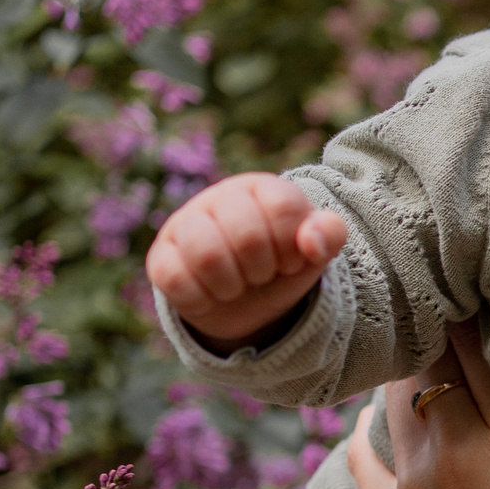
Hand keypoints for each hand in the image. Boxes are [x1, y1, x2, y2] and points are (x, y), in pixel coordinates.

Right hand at [146, 175, 349, 351]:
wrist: (244, 300)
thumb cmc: (281, 266)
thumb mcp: (314, 253)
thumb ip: (329, 235)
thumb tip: (312, 242)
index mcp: (261, 188)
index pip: (283, 206)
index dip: (292, 245)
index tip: (290, 260)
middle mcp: (219, 197)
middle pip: (247, 235)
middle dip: (263, 269)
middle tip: (261, 274)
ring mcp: (185, 224)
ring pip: (206, 255)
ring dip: (232, 285)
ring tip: (237, 285)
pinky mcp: (160, 257)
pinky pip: (174, 279)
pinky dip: (201, 299)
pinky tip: (211, 295)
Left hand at [353, 321, 489, 488]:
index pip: (487, 335)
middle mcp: (462, 447)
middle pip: (438, 349)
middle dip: (457, 327)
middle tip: (483, 313)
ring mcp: (417, 483)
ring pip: (398, 391)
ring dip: (421, 372)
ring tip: (450, 360)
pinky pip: (364, 448)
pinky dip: (377, 427)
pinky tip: (405, 420)